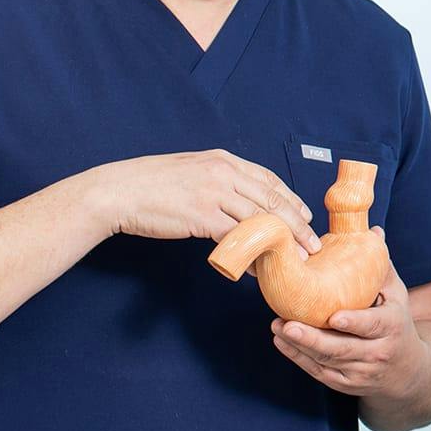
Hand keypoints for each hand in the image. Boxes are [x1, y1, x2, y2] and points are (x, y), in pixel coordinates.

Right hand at [95, 150, 319, 254]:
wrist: (117, 191)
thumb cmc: (151, 185)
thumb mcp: (192, 171)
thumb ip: (219, 182)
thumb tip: (239, 203)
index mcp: (224, 160)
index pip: (269, 180)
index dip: (291, 200)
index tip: (305, 216)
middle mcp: (224, 172)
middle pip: (273, 201)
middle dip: (297, 225)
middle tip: (312, 244)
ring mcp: (214, 193)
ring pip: (260, 220)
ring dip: (282, 243)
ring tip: (295, 260)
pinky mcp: (202, 216)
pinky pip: (237, 239)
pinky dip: (251, 255)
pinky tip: (258, 269)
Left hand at [271, 234, 423, 397]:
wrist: (408, 372)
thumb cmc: (398, 323)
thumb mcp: (397, 295)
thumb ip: (382, 266)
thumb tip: (373, 230)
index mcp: (393, 327)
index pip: (372, 326)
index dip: (354, 323)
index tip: (334, 317)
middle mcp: (378, 353)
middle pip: (342, 349)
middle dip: (312, 338)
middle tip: (288, 323)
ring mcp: (360, 373)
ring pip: (327, 362)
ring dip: (299, 346)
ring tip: (278, 326)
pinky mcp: (345, 384)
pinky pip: (319, 372)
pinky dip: (298, 357)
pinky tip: (282, 340)